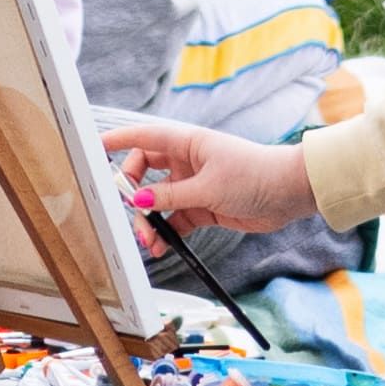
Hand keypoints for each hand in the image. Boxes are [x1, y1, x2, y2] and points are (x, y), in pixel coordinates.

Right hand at [100, 115, 324, 234]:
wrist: (289, 193)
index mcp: (187, 143)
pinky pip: (175, 219)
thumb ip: (171, 197)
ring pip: (159, 201)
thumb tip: (139, 203)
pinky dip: (166, 233)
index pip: (144, 138)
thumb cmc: (254, 174)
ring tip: (149, 242)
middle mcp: (186, 161)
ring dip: (150, 221)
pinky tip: (162, 247)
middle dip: (134, 195)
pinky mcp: (203, 206)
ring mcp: (194, 184)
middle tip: (131, 214)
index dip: (119, 141)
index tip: (95, 148)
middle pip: (145, 174)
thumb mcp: (208, 187)